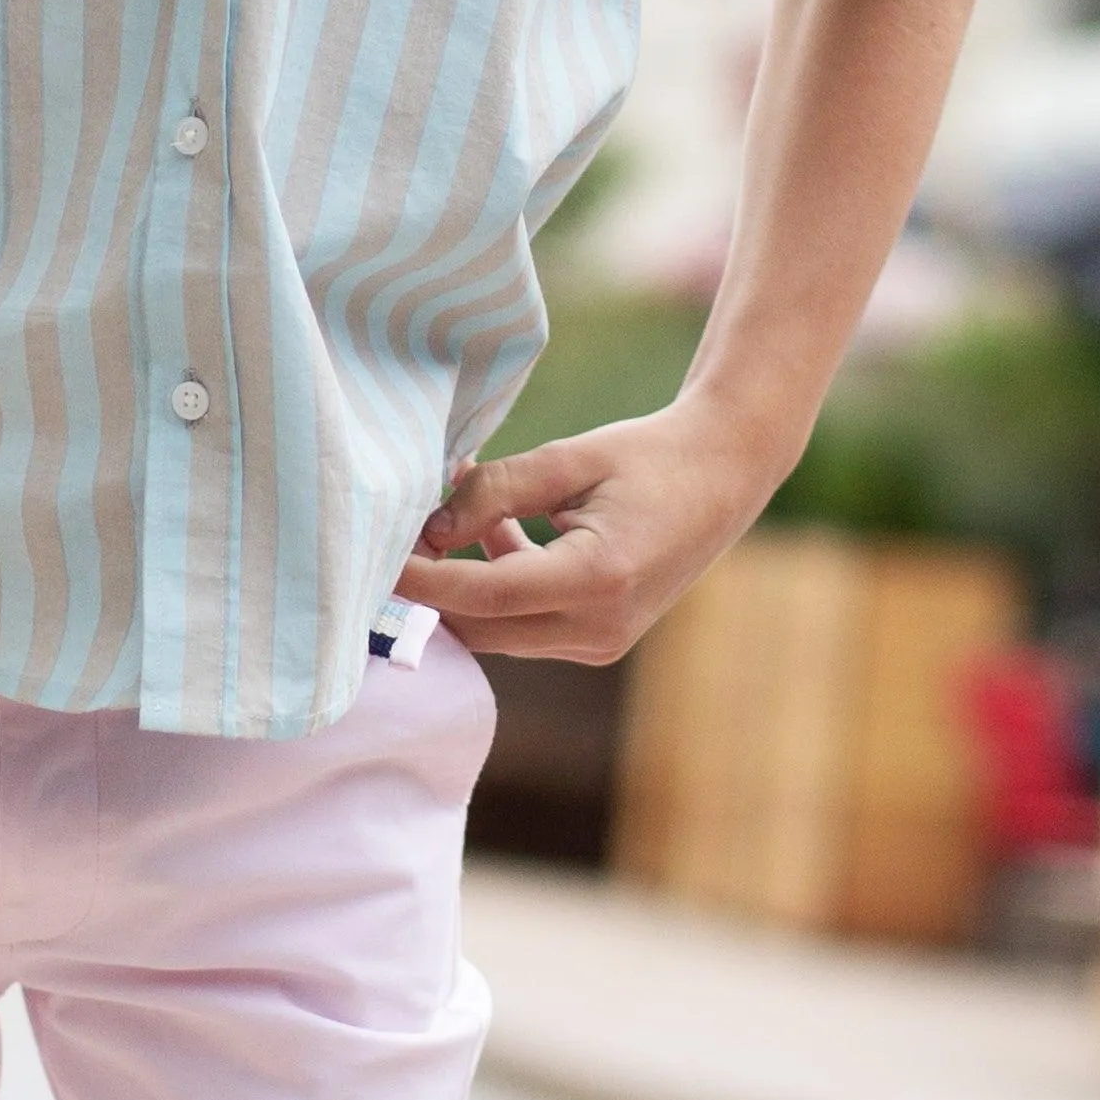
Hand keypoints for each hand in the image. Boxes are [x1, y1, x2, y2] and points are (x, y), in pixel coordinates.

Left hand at [391, 396, 790, 663]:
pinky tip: (494, 527)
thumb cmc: (649, 457)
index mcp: (597, 580)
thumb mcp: (569, 459)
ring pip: (500, 629)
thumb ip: (495, 490)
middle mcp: (599, 627)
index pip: (483, 597)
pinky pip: (526, 623)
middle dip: (433, 587)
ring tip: (450, 507)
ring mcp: (602, 642)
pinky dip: (499, 583)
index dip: (422, 580)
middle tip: (393, 533)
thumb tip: (429, 527)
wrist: (724, 475)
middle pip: (482, 627)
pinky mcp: (599, 639)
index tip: (374, 556)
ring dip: (466, 581)